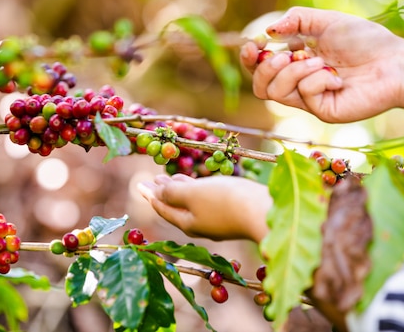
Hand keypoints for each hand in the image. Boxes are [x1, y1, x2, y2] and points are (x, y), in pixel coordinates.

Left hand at [137, 174, 270, 242]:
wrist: (265, 212)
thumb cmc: (225, 201)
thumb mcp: (193, 195)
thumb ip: (172, 193)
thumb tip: (155, 193)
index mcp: (186, 222)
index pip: (162, 207)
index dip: (150, 194)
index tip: (139, 184)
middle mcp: (200, 225)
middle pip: (176, 206)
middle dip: (163, 192)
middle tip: (153, 180)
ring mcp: (217, 221)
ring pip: (192, 203)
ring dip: (180, 190)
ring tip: (172, 178)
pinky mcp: (232, 214)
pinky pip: (207, 201)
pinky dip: (197, 191)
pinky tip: (201, 184)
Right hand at [240, 7, 403, 122]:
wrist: (396, 62)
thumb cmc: (366, 40)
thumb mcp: (326, 21)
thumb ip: (296, 20)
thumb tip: (268, 31)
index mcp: (296, 61)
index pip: (260, 67)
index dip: (249, 58)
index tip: (254, 45)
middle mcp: (299, 83)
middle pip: (260, 86)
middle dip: (265, 68)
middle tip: (284, 56)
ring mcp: (309, 99)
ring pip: (276, 92)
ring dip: (293, 72)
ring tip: (319, 62)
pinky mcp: (322, 111)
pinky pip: (303, 96)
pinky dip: (317, 80)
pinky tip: (337, 77)